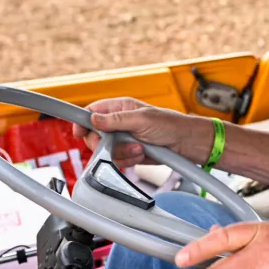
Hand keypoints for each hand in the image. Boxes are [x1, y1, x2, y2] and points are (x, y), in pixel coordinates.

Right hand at [72, 97, 204, 167]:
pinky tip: (142, 154)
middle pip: (95, 135)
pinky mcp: (131, 153)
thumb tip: (94, 118)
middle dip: (105, 143)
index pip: (93, 112)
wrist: (189, 144)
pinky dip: (129, 159)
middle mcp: (121, 123)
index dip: (83, 121)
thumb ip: (117, 120)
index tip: (79, 132)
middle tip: (115, 143)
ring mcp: (125, 139)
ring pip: (107, 150)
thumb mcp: (143, 119)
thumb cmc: (172, 125)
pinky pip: (119, 160)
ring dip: (122, 152)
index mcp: (122, 108)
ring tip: (139, 147)